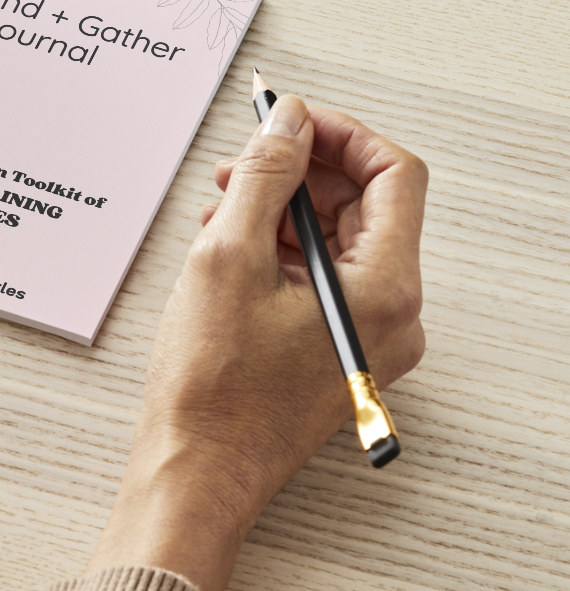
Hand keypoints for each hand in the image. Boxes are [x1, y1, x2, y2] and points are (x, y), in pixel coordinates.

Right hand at [88, 94, 426, 590]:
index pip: (392, 174)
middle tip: (242, 159)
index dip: (339, 134)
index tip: (291, 119)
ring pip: (337, 239)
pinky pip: (320, 275)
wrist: (197, 470)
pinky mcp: (335, 347)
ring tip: (220, 205)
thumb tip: (288, 121)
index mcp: (384, 288)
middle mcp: (391, 313)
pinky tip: (228, 245)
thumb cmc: (214, 387)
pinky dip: (277, 248)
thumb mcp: (229, 255)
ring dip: (282, 209)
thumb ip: (264, 175)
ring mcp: (366, 334)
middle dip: (301, 171)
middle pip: (364, 205)